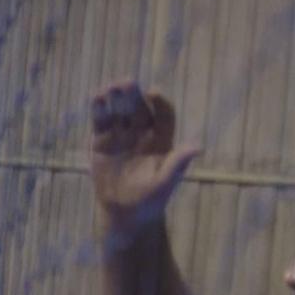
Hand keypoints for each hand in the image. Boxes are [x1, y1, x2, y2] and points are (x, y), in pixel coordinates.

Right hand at [89, 84, 200, 230]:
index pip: (163, 115)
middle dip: (133, 95)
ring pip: (119, 112)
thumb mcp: (166, 181)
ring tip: (110, 87)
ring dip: (115, 99)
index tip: (153, 93)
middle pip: (139, 109)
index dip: (159, 103)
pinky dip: (98, 110)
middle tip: (127, 82)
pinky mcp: (102, 141)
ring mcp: (121, 136)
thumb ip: (179, 162)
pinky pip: (101, 122)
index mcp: (162, 140)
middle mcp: (142, 134)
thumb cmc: (152, 198)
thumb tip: (198, 147)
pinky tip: (96, 98)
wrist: (126, 212)